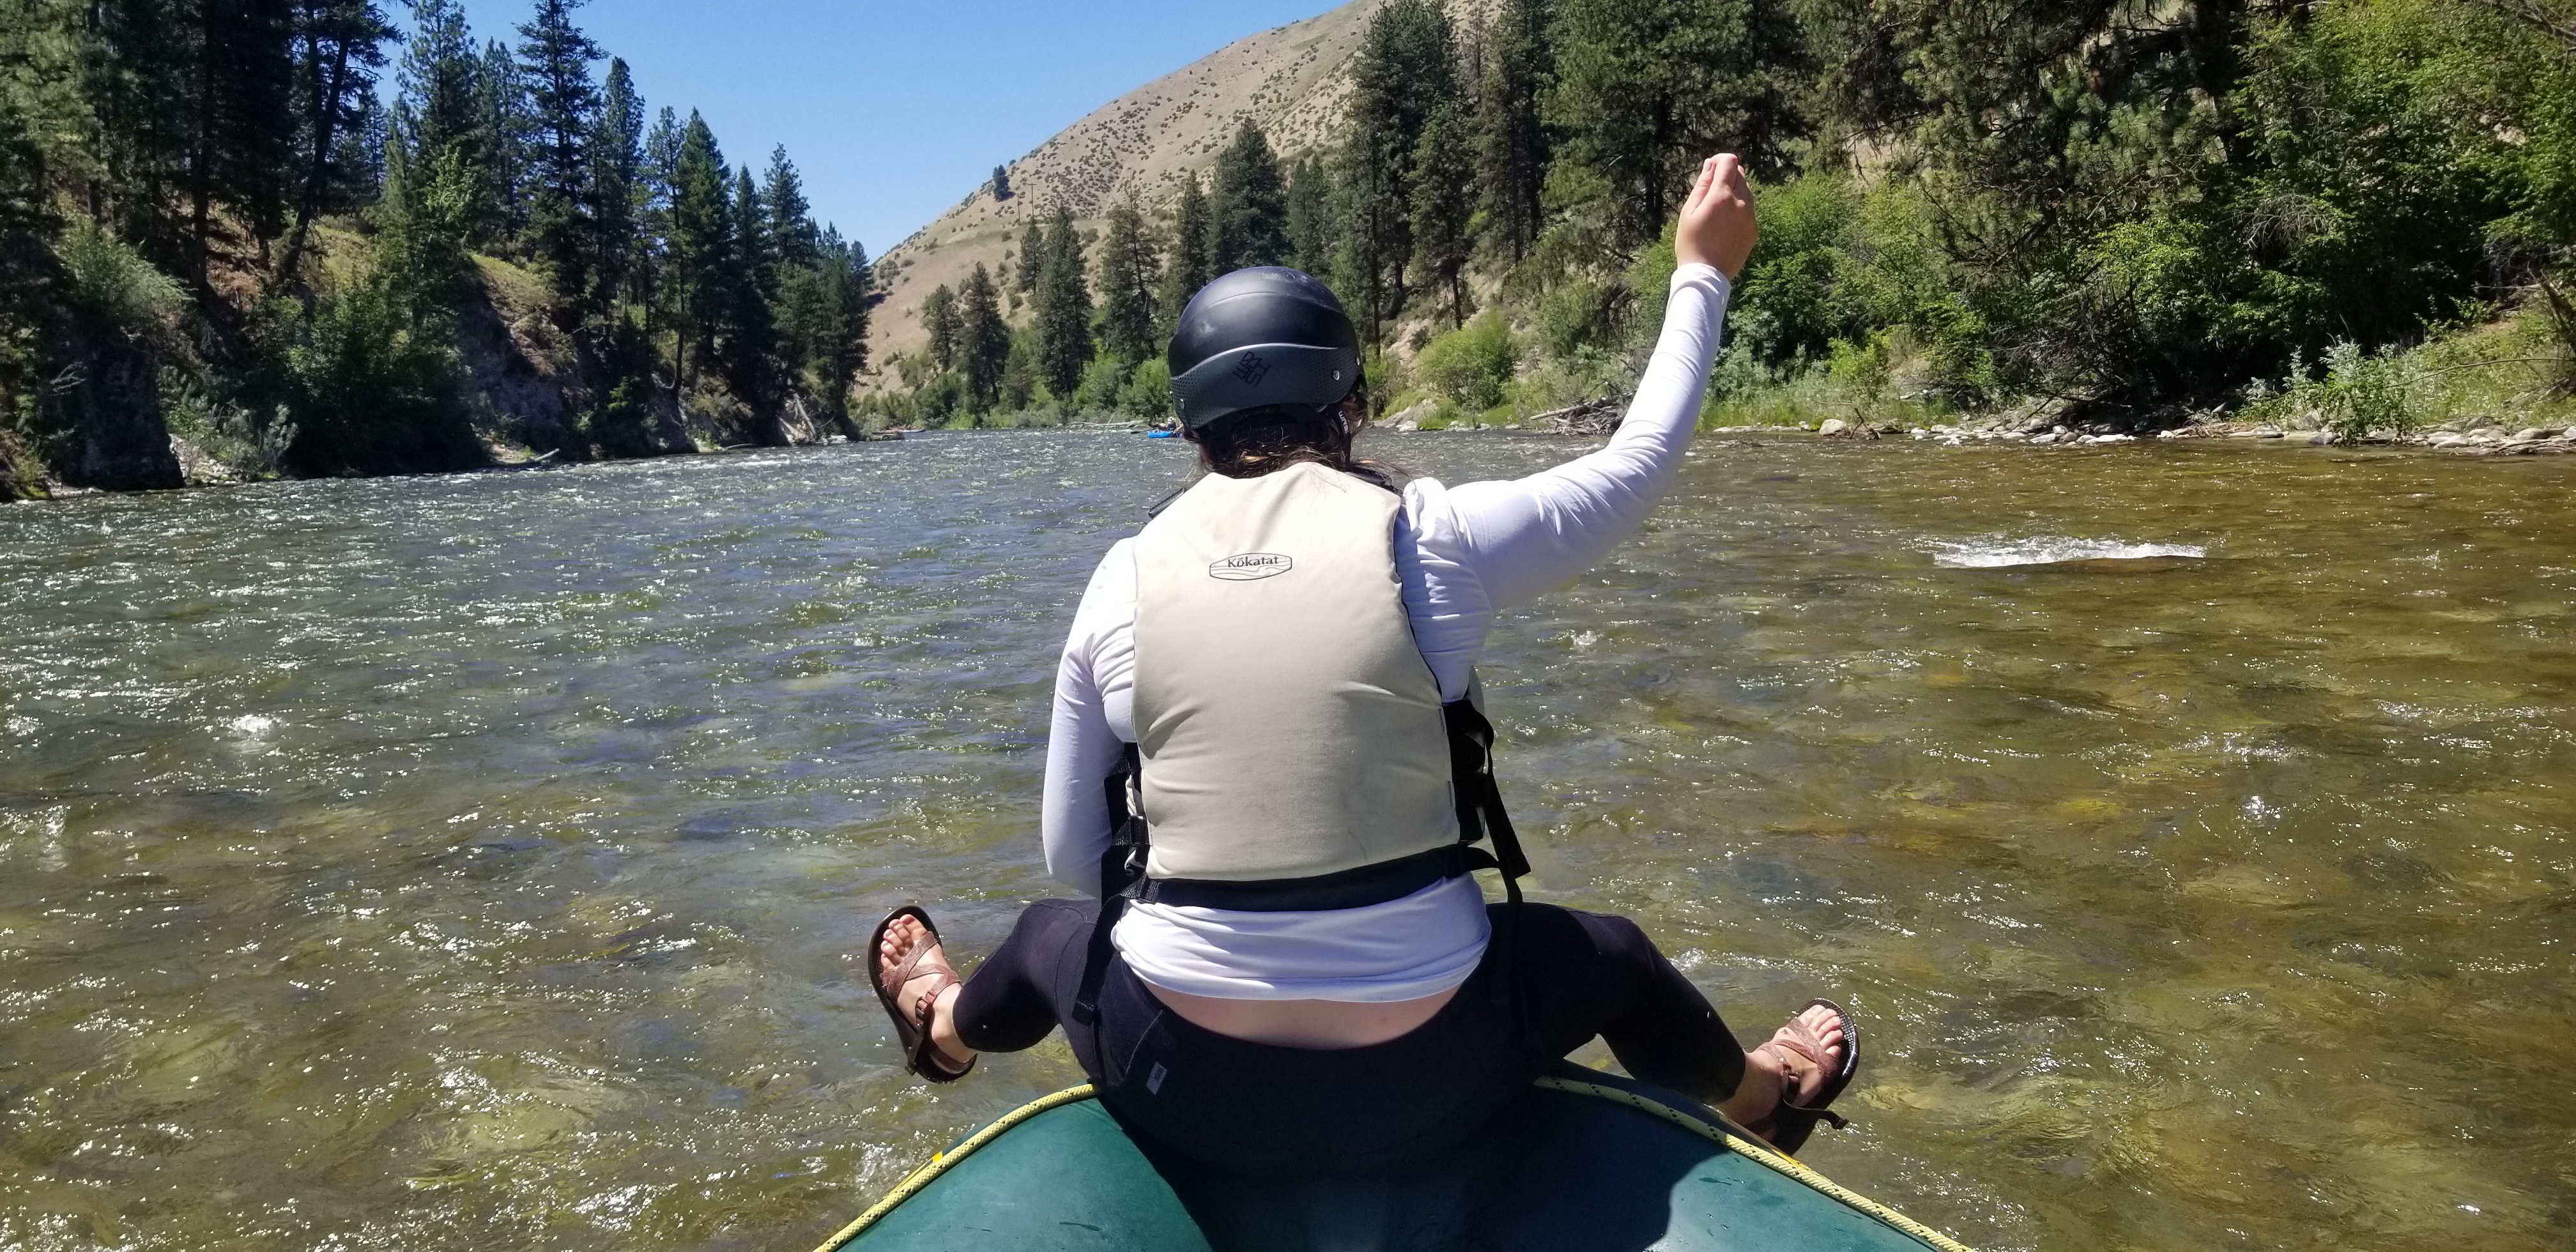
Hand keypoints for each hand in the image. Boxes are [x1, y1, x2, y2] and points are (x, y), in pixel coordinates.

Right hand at [1674, 153, 1756, 279]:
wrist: (1707, 275)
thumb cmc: (1691, 243)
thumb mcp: (1689, 212)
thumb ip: (1702, 185)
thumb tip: (1710, 164)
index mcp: (1722, 196)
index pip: (1729, 162)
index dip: (1720, 160)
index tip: (1711, 167)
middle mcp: (1741, 203)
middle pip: (1740, 174)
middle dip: (1727, 174)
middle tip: (1711, 189)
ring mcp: (1750, 217)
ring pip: (1747, 191)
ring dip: (1734, 191)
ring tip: (1717, 208)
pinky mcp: (1754, 229)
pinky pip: (1748, 210)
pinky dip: (1739, 208)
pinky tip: (1724, 224)